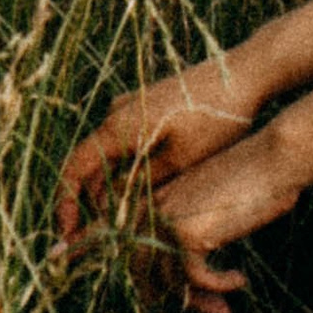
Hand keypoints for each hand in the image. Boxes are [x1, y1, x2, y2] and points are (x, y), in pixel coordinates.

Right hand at [55, 62, 260, 250]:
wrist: (246, 74)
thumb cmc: (218, 117)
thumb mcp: (181, 160)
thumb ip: (142, 183)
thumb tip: (113, 208)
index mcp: (119, 126)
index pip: (75, 168)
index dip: (66, 203)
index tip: (66, 232)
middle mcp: (118, 112)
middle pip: (89, 164)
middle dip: (89, 201)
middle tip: (96, 238)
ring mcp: (133, 106)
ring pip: (109, 154)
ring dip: (108, 186)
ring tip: (118, 223)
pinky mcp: (150, 105)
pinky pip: (126, 141)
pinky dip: (125, 168)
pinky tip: (139, 193)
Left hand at [142, 122, 312, 312]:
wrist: (276, 158)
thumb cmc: (255, 180)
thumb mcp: (214, 209)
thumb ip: (193, 236)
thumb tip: (186, 278)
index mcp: (155, 200)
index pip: (134, 251)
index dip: (143, 285)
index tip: (157, 312)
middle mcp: (153, 209)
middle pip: (143, 272)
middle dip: (163, 303)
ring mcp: (167, 219)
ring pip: (170, 279)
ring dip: (199, 300)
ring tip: (224, 311)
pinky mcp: (188, 232)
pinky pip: (196, 277)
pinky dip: (218, 285)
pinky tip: (239, 280)